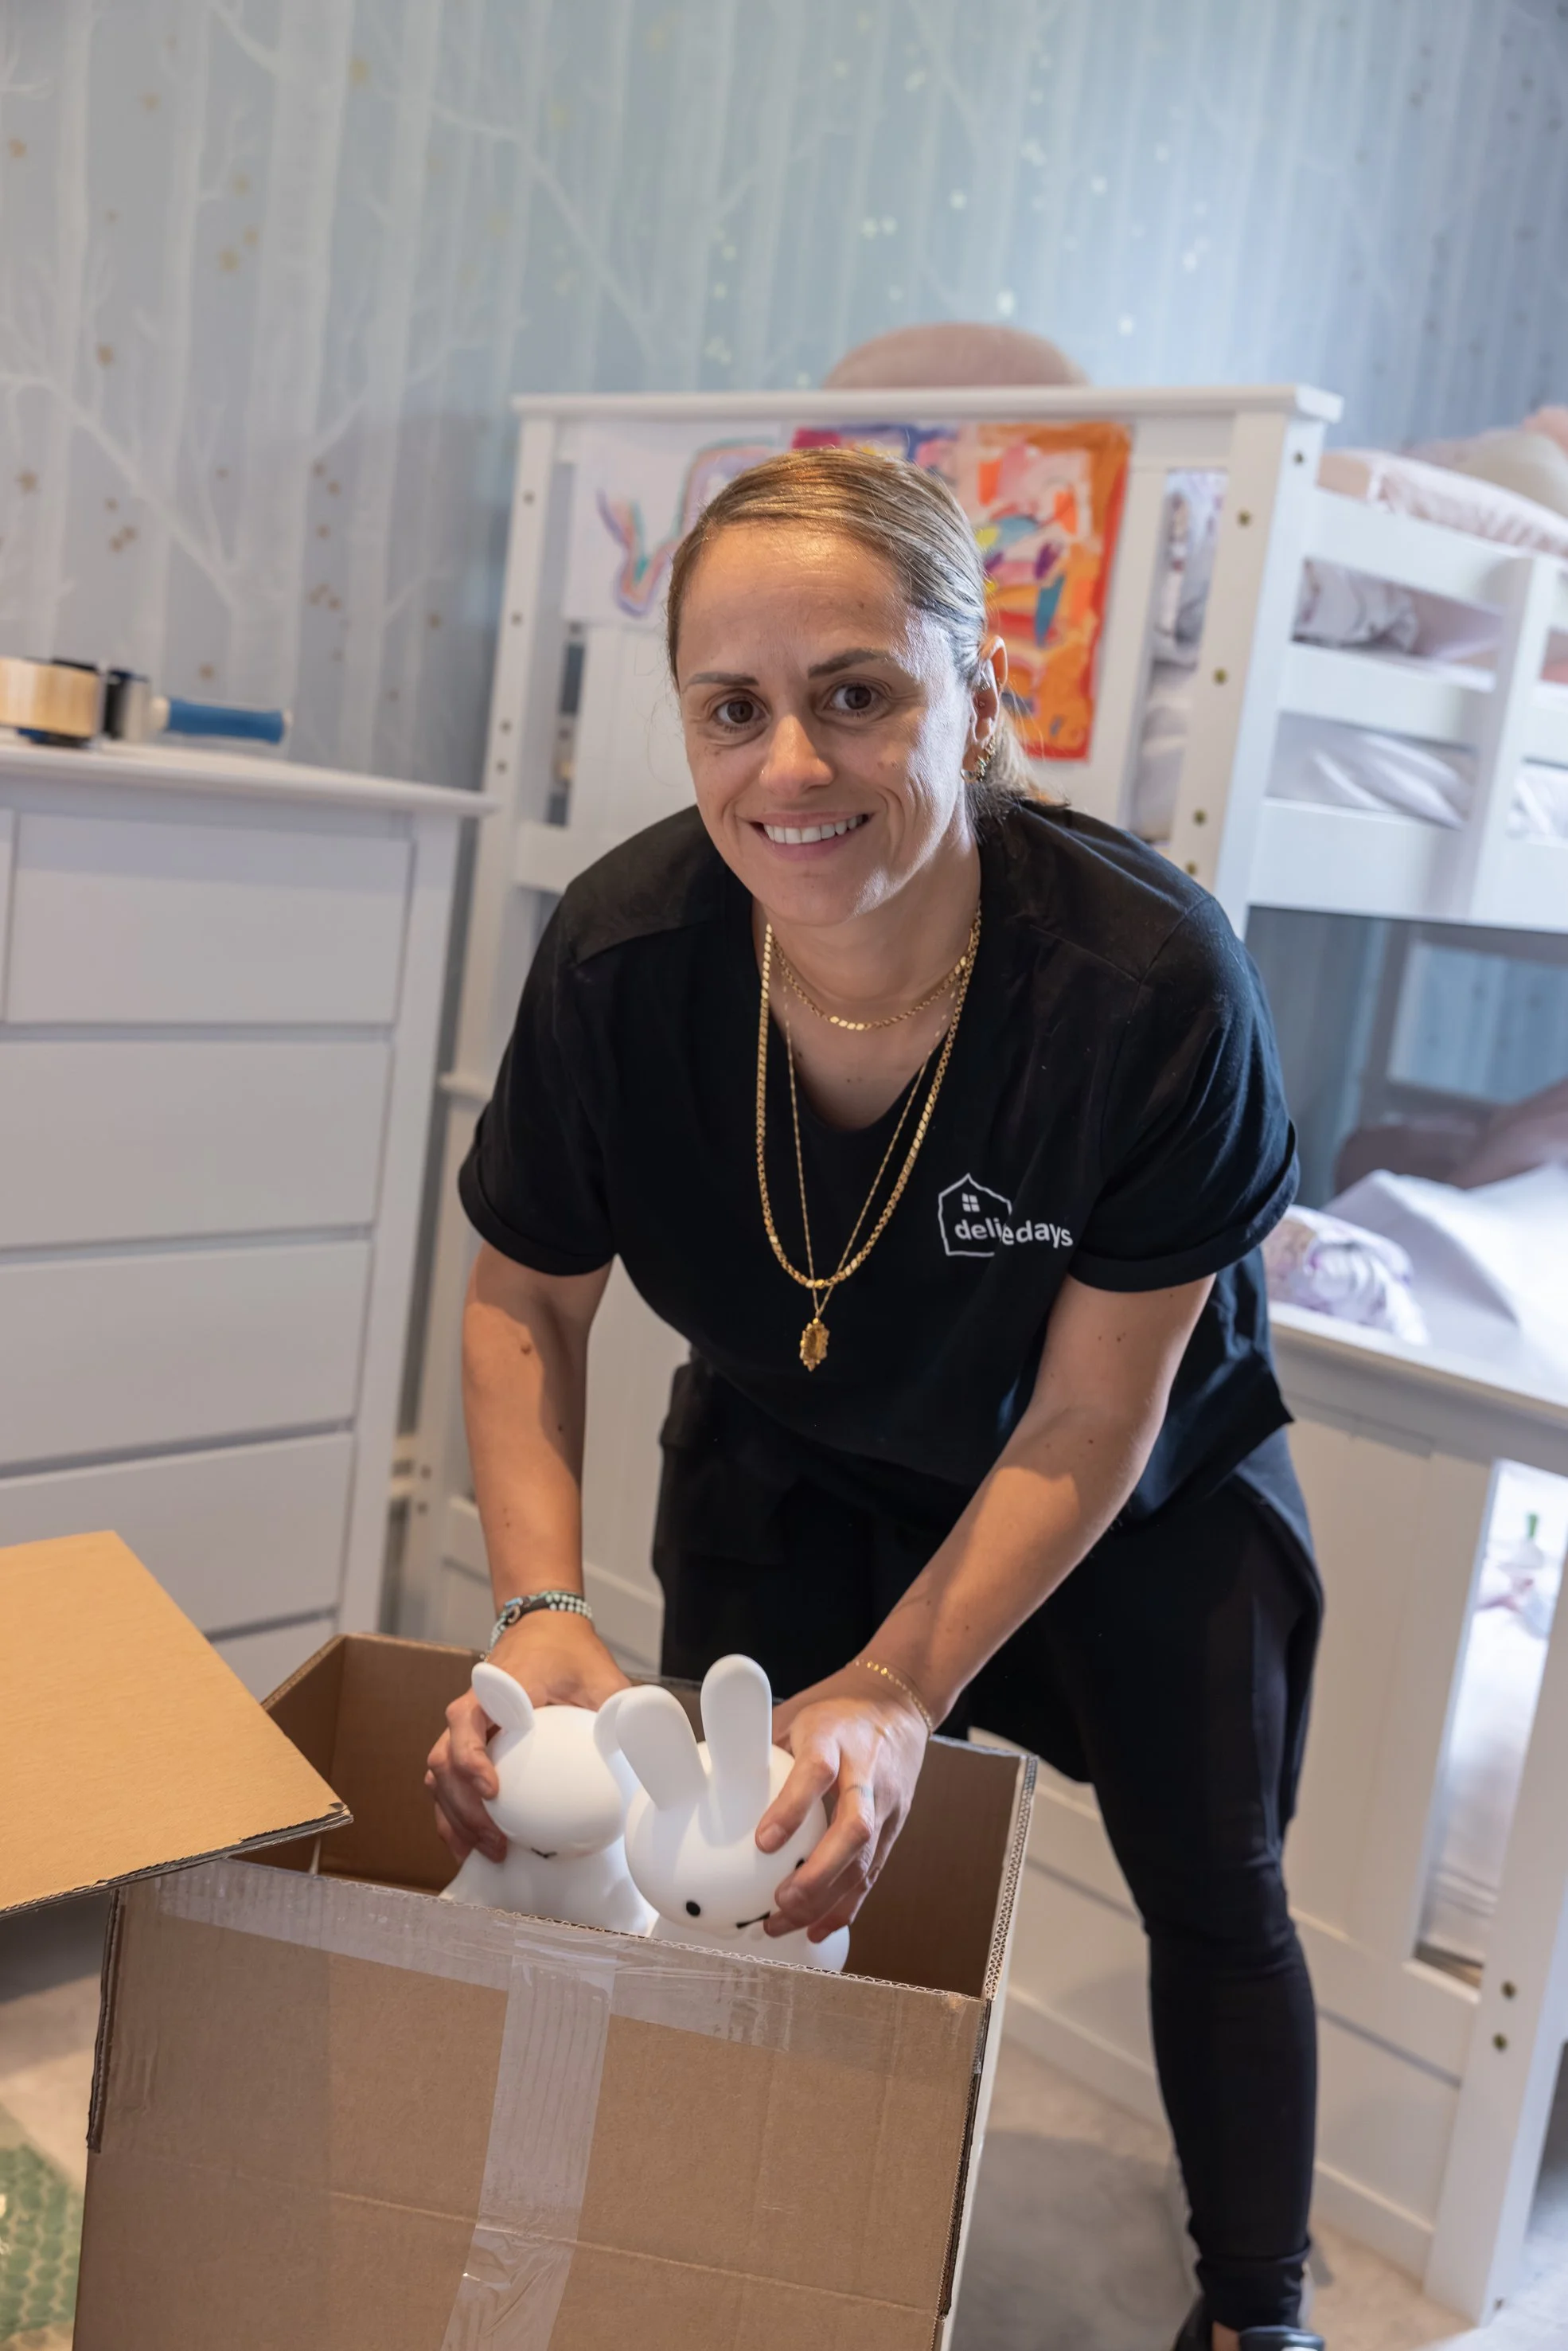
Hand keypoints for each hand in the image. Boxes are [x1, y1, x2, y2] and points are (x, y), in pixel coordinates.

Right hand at [424, 1611, 629, 1864]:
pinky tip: (471, 1844)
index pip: (465, 1724)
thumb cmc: (569, 1651)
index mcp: (495, 1690)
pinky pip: (446, 1780)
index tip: (492, 1791)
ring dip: (455, 1818)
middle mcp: (470, 1710)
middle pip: (443, 1763)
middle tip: (497, 1843)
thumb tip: (642, 1749)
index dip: (470, 1760)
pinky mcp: (467, 1742)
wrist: (544, 1626)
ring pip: (438, 1777)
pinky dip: (453, 1814)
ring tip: (486, 1853)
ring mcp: (464, 1728)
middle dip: (464, 1810)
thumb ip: (619, 1707)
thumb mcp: (600, 1674)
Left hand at [757, 1666, 929, 1942]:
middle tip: (779, 1902)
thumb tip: (704, 1782)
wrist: (899, 1702)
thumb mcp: (794, 1714)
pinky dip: (847, 1905)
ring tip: (785, 1923)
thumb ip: (760, 1747)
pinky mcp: (896, 1825)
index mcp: (835, 1738)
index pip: (817, 1772)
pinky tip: (818, 1928)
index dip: (793, 1808)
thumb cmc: (835, 1711)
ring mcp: (888, 1802)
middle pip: (854, 1828)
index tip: (762, 1842)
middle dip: (818, 1874)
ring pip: (866, 1860)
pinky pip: (874, 1872)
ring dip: (827, 1900)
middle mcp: (868, 1772)